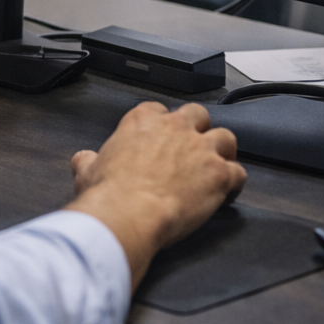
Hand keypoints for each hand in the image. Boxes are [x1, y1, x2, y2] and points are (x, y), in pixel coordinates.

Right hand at [64, 102, 245, 286]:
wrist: (129, 213)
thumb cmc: (111, 193)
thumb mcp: (87, 169)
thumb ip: (89, 159)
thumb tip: (84, 159)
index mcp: (143, 121)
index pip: (159, 110)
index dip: (162, 126)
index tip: (160, 141)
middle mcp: (176, 128)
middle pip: (198, 115)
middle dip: (198, 130)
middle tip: (192, 150)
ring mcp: (201, 149)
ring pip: (226, 137)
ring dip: (222, 152)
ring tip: (216, 168)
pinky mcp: (219, 174)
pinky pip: (239, 173)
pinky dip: (234, 183)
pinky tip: (226, 194)